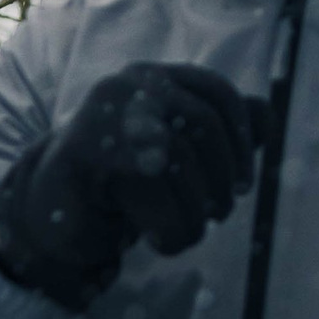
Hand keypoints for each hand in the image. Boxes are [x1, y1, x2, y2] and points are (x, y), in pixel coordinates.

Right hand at [0, 63, 264, 308]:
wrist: (53, 209)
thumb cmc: (126, 181)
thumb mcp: (179, 155)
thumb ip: (221, 133)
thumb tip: (265, 116)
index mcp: (155, 78)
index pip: (217, 93)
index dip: (241, 139)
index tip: (245, 185)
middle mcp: (128, 84)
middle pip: (201, 123)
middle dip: (222, 177)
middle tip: (221, 213)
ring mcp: (101, 114)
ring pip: (176, 159)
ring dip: (193, 211)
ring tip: (189, 234)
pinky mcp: (81, 153)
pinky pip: (145, 189)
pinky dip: (166, 222)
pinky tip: (162, 240)